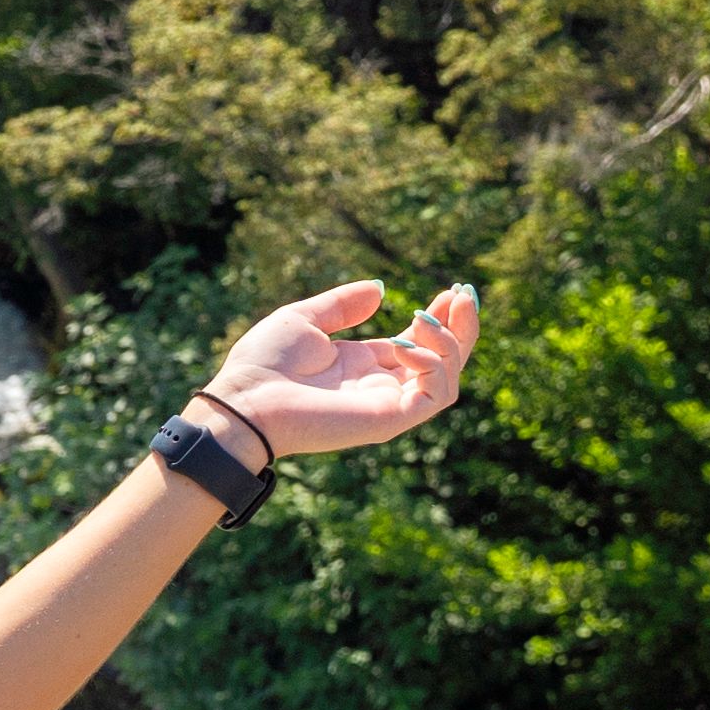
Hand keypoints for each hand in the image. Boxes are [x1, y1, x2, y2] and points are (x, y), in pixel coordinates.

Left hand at [202, 279, 477, 464]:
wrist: (246, 400)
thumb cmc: (264, 364)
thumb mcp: (305, 319)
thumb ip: (343, 305)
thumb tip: (380, 290)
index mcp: (362, 366)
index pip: (418, 344)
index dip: (440, 318)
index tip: (453, 290)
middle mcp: (379, 387)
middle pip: (442, 361)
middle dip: (460, 328)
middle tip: (464, 295)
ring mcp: (387, 405)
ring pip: (447, 378)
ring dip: (451, 343)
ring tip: (426, 316)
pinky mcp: (389, 419)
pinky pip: (435, 396)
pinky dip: (434, 366)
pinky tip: (408, 347)